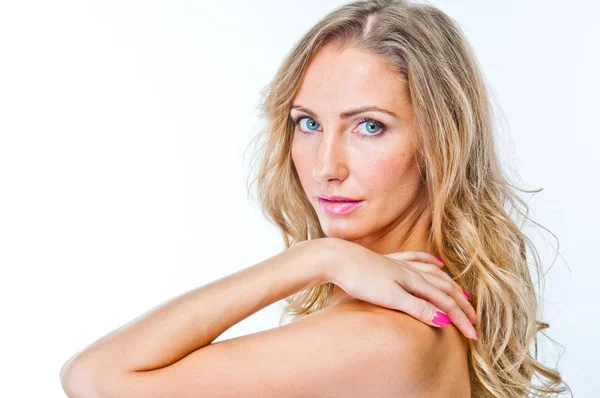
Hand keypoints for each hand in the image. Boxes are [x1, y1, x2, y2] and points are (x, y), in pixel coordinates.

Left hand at [324, 238, 477, 339]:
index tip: (473, 336)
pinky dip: (431, 262)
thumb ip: (417, 308)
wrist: (337, 258)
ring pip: (435, 275)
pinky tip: (437, 263)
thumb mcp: (390, 298)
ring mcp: (401, 264)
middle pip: (445, 288)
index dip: (461, 319)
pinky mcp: (390, 261)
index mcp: (415, 282)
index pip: (445, 303)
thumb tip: (444, 320)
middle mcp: (412, 271)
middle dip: (462, 305)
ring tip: (463, 295)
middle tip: (475, 320)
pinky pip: (418, 259)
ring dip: (452, 286)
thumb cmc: (361, 279)